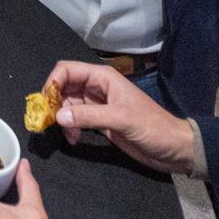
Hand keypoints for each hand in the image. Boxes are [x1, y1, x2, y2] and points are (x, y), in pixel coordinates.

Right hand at [49, 61, 198, 174]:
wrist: (174, 148)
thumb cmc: (152, 127)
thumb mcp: (120, 119)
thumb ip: (88, 116)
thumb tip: (58, 116)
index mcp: (103, 77)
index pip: (67, 70)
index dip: (52, 83)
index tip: (44, 104)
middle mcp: (98, 88)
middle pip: (64, 87)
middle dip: (54, 103)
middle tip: (49, 123)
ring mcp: (98, 105)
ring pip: (68, 104)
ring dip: (62, 118)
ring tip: (69, 136)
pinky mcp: (100, 122)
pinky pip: (76, 119)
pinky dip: (71, 128)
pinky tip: (74, 139)